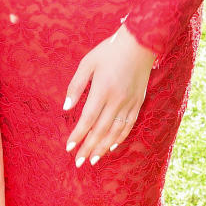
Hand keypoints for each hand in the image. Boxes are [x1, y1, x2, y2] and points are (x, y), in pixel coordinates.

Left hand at [63, 25, 156, 166]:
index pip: (87, 120)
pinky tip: (111, 146)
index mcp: (102, 90)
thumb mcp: (87, 63)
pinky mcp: (138, 102)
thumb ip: (76, 86)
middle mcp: (117, 100)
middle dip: (88, 148)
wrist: (140, 43)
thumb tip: (66, 108)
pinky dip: (119, 138)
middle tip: (78, 162)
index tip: (69, 147)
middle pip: (100, 130)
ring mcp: (129, 103)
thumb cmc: (109, 51)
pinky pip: (128, 125)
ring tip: (93, 160)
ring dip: (103, 147)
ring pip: (115, 132)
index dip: (78, 135)